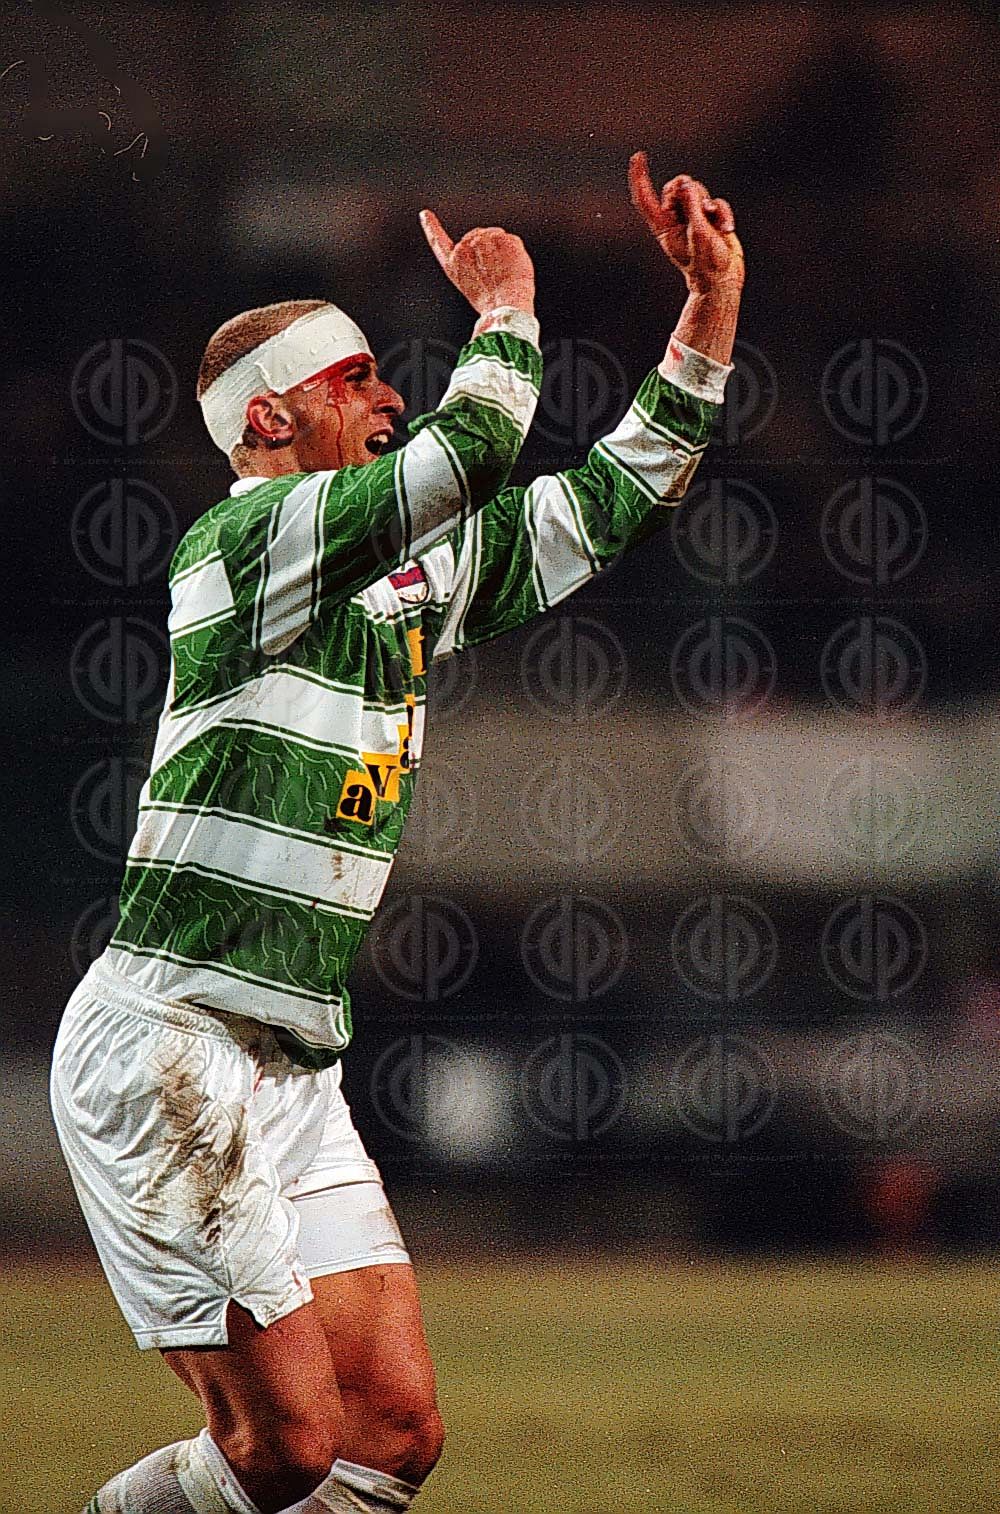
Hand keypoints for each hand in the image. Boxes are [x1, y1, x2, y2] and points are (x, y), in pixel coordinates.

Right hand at [419, 210, 535, 315]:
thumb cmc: (491, 303)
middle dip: (490, 249)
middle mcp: (463, 249)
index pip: (438, 241)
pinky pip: (512, 240)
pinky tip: (512, 268)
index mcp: (453, 265)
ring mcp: (481, 240)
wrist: (505, 307)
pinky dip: (516, 253)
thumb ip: (471, 264)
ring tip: (504, 273)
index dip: (431, 227)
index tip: (425, 214)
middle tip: (497, 274)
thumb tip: (484, 251)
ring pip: (496, 237)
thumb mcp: (471, 286)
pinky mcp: (499, 237)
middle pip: (479, 236)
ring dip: (503, 251)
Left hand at [628, 152, 743, 293]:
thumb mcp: (697, 234)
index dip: (640, 177)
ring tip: (713, 227)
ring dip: (707, 204)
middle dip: (688, 191)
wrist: (724, 277)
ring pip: (697, 191)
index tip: (638, 156)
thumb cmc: (706, 263)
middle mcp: (676, 219)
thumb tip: (688, 185)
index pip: (645, 199)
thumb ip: (692, 207)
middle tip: (699, 207)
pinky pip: (716, 201)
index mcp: (663, 226)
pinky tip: (725, 230)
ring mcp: (693, 216)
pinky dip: (722, 213)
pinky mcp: (710, 216)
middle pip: (676, 187)